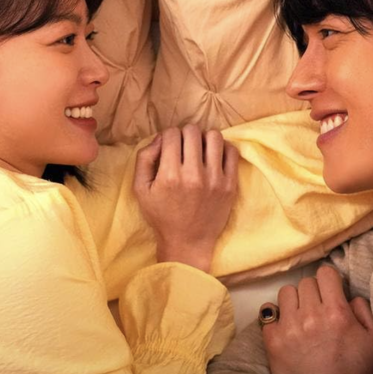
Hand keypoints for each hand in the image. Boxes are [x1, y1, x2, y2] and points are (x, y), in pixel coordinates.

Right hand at [133, 125, 237, 272]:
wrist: (188, 242)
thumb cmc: (162, 216)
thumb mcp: (141, 190)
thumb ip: (144, 159)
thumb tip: (159, 138)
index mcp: (170, 175)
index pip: (172, 134)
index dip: (168, 136)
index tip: (169, 147)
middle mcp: (194, 175)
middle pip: (192, 131)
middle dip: (185, 134)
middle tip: (184, 147)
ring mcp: (215, 180)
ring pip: (214, 136)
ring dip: (204, 138)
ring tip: (200, 150)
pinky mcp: (230, 185)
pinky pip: (231, 151)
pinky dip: (222, 148)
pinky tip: (213, 157)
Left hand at [262, 266, 372, 373]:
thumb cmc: (353, 372)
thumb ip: (365, 310)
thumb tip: (349, 295)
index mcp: (337, 313)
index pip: (325, 273)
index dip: (330, 280)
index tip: (331, 290)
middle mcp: (311, 316)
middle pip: (306, 282)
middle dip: (314, 292)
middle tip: (320, 308)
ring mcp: (289, 328)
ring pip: (286, 292)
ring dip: (295, 301)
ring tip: (302, 316)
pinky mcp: (272, 341)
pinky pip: (268, 312)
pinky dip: (276, 317)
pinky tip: (288, 327)